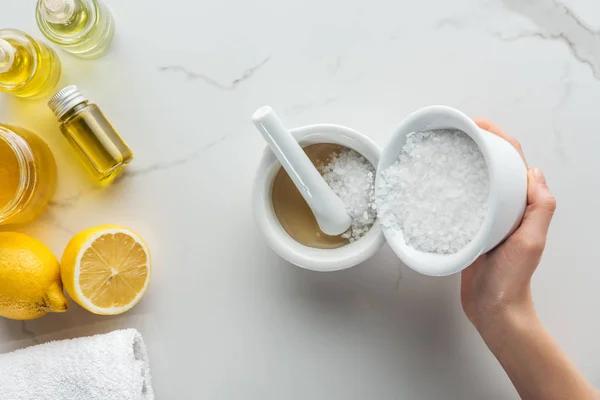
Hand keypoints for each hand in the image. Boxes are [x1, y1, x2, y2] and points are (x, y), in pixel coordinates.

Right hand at [461, 119, 556, 329]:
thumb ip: (539, 208)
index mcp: (521, 203)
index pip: (512, 157)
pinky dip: (450, 184)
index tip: (474, 124)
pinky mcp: (468, 225)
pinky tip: (435, 182)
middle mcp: (504, 204)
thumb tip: (534, 172)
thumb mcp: (531, 241)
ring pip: (475, 177)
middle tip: (452, 132)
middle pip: (492, 161)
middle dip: (475, 140)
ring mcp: (485, 214)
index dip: (496, 134)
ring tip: (441, 149)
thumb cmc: (511, 278)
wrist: (492, 307)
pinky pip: (461, 198)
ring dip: (461, 159)